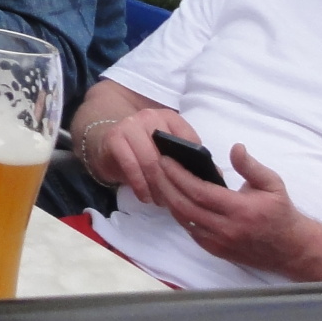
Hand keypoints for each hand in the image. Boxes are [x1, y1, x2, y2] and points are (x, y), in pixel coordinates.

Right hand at [88, 106, 202, 202]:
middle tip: (179, 204)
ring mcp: (130, 125)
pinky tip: (145, 197)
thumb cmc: (143, 149)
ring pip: (151, 163)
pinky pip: (131, 166)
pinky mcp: (114, 138)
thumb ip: (189, 159)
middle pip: (169, 156)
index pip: (190, 142)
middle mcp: (150, 116)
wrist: (105, 141)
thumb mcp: (167, 151)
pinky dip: (140, 186)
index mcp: (169, 117)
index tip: (197, 189)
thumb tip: (216, 175)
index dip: (195, 169)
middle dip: (174, 184)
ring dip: (158, 188)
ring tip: (162, 202)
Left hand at [152, 143, 321, 277]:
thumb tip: (236, 148)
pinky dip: (179, 214)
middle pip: (185, 206)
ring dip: (168, 199)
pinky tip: (173, 198)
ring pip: (184, 220)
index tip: (165, 159)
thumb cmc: (280, 212)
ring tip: (159, 178)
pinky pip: (190, 230)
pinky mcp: (216, 251)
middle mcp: (227, 229)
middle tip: (155, 165)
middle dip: (165, 184)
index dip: (178, 175)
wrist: (292, 249)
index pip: (199, 191)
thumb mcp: (272, 184)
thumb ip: (251, 166)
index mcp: (241, 210)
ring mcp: (220, 243)